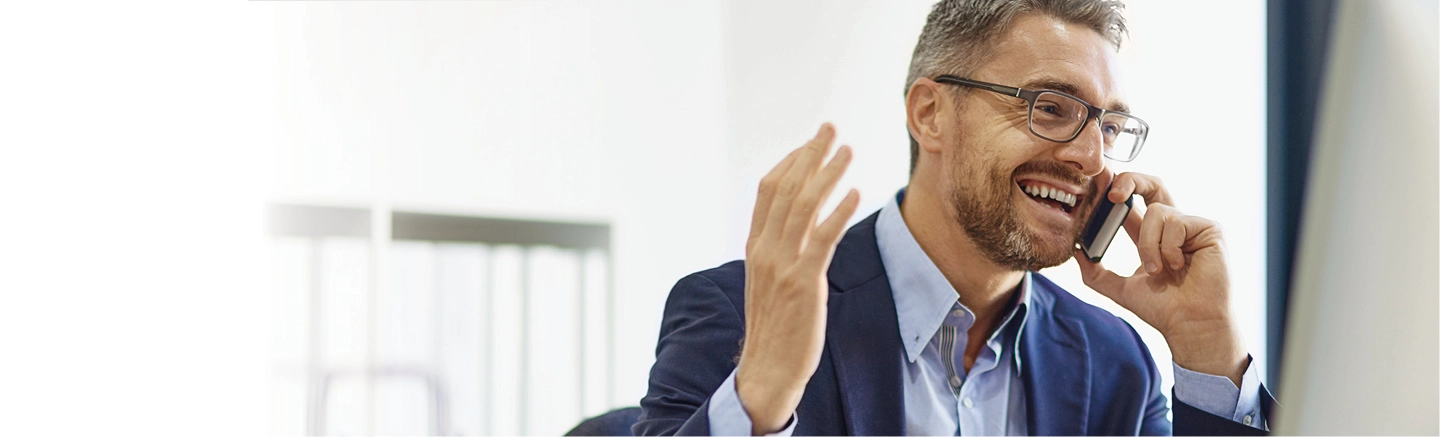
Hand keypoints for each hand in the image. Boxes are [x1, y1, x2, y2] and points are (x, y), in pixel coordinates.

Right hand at [735, 123, 859, 434]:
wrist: (766, 368)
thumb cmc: (775, 328)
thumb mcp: (768, 282)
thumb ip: (778, 251)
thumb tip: (796, 226)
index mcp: (755, 246)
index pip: (768, 191)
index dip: (790, 161)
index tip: (811, 142)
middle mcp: (765, 250)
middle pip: (786, 189)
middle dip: (810, 155)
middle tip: (830, 128)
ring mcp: (783, 265)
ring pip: (803, 207)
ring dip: (827, 174)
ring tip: (847, 150)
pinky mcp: (804, 282)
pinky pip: (822, 239)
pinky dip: (838, 212)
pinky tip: (855, 193)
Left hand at [1074, 172, 1247, 385]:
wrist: (1190, 324)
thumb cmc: (1164, 309)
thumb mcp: (1120, 288)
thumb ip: (1095, 271)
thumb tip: (1074, 250)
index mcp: (1152, 235)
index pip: (1132, 203)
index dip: (1114, 190)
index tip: (1095, 184)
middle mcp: (1173, 226)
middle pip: (1151, 185)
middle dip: (1130, 180)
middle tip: (1112, 194)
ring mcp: (1192, 225)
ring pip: (1156, 212)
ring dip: (1149, 245)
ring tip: (1158, 271)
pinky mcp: (1209, 228)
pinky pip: (1175, 222)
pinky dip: (1168, 248)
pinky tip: (1179, 266)